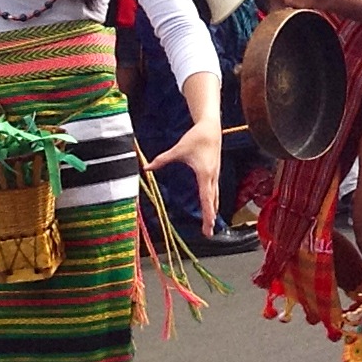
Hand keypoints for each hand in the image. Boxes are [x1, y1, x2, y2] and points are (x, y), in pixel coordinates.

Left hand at [146, 120, 224, 237]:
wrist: (211, 128)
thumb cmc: (196, 138)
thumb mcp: (178, 150)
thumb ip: (162, 160)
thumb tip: (146, 167)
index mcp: (204, 174)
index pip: (206, 199)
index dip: (207, 213)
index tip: (209, 225)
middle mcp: (212, 177)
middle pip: (212, 202)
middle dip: (210, 218)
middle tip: (208, 233)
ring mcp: (215, 175)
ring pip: (215, 197)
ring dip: (213, 211)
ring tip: (210, 224)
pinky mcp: (214, 173)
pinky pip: (214, 191)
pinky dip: (213, 202)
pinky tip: (211, 207)